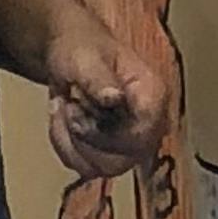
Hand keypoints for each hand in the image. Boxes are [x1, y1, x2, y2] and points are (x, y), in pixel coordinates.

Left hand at [41, 0, 167, 178]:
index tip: (80, 110)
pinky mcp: (113, 153)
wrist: (71, 55)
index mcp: (153, 95)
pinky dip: (65, 146)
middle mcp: (150, 124)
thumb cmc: (82, 50)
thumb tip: (113, 98)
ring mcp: (133, 142)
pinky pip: (86, 168)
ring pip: (102, 168)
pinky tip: (64, 122)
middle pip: (122, 160)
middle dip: (84, 137)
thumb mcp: (85, 58)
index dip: (108, 135)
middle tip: (70, 106)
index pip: (142, 136)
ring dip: (71, 141)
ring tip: (66, 109)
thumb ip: (99, 79)